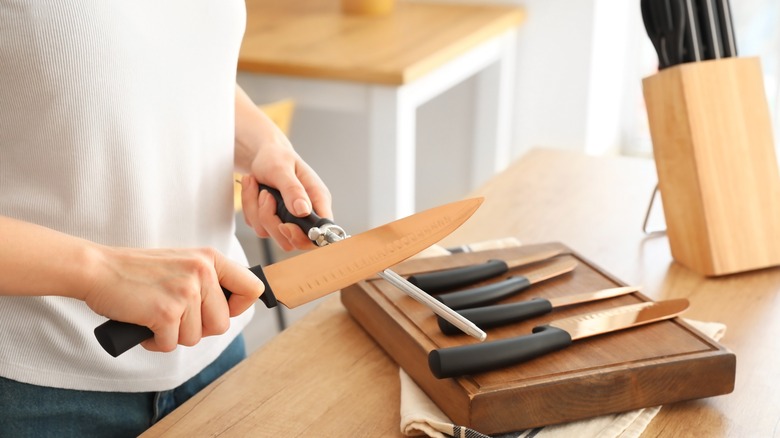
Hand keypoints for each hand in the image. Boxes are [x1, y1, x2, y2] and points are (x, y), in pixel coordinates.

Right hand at [83, 246, 263, 352]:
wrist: (98, 269)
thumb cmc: (139, 272)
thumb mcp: (183, 264)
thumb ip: (208, 281)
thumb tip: (231, 310)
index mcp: (210, 259)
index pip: (252, 288)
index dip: (238, 307)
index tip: (217, 310)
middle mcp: (202, 272)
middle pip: (222, 324)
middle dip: (198, 329)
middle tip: (175, 317)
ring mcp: (185, 292)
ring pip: (196, 337)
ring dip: (174, 336)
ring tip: (156, 317)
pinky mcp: (166, 312)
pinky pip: (171, 345)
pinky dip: (155, 343)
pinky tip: (144, 326)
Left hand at [240, 143, 332, 250]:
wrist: (261, 155)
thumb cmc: (276, 157)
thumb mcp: (282, 169)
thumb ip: (293, 190)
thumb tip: (303, 211)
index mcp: (317, 200)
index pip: (322, 232)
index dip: (305, 237)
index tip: (286, 226)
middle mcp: (304, 214)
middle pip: (292, 241)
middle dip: (271, 221)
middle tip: (267, 196)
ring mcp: (287, 219)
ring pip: (269, 233)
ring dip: (256, 210)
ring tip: (258, 187)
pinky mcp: (271, 221)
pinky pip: (256, 226)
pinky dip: (250, 208)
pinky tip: (254, 190)